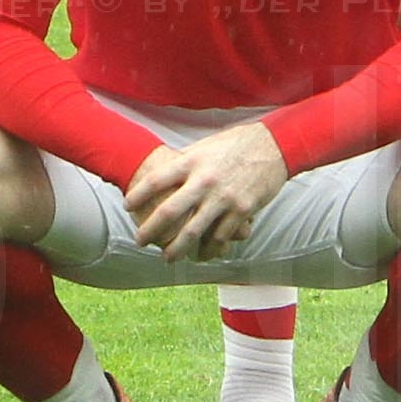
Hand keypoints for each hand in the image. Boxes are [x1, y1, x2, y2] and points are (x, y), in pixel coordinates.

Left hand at [123, 122, 289, 260]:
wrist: (273, 146)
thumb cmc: (235, 144)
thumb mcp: (205, 147)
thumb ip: (185, 163)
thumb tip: (163, 173)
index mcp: (192, 162)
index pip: (157, 180)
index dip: (139, 194)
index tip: (127, 205)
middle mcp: (205, 181)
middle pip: (170, 211)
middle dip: (150, 229)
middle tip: (139, 241)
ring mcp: (223, 198)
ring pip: (194, 231)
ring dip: (177, 248)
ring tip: (167, 257)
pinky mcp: (242, 210)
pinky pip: (221, 237)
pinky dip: (209, 250)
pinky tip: (201, 256)